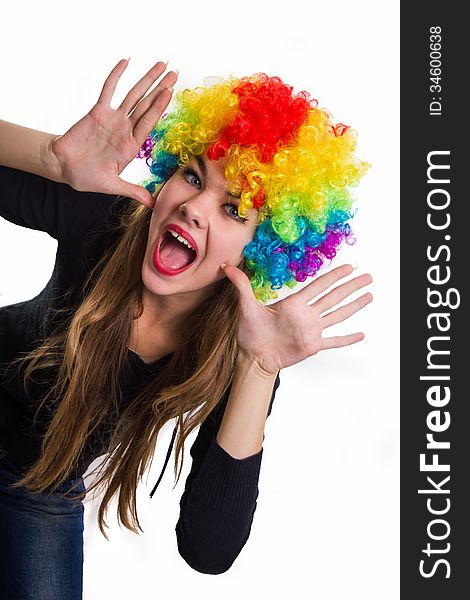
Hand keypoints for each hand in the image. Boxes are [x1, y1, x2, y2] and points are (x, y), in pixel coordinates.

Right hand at [49, 59, 177, 207]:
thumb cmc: (88, 177)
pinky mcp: (97, 112)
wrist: (64, 167)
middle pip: (146, 105)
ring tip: (161, 65)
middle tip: (175, 73)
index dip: (160, 107)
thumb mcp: (113, 186)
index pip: (149, 123)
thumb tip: (152, 205)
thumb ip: (133, 191)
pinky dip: (116, 76)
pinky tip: (126, 62)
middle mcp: (125, 129)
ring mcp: (112, 119)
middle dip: (161, 88)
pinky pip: (108, 90)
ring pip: (132, 95)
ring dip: (147, 80)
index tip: (171, 93)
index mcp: (131, 146)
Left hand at [222, 263, 372, 375]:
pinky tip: (360, 334)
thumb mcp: (245, 306)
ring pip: (338, 315)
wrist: (253, 356)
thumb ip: (241, 285)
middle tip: (367, 276)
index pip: (319, 286)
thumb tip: (225, 267)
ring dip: (353, 306)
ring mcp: (311, 330)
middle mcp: (306, 315)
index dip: (334, 276)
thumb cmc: (249, 332)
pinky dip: (347, 339)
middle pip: (334, 297)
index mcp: (294, 303)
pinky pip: (333, 341)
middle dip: (351, 287)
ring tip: (369, 295)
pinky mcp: (312, 346)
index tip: (348, 266)